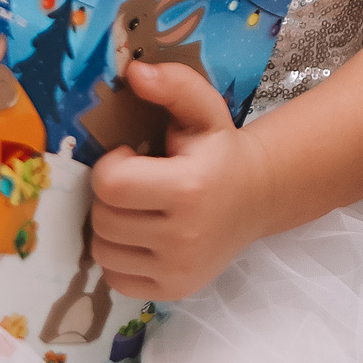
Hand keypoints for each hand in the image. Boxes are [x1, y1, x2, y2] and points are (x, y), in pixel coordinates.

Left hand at [87, 61, 266, 301]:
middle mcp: (185, 235)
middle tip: (138, 183)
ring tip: (141, 210)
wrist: (259, 196)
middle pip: (102, 219)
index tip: (133, 157)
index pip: (110, 184)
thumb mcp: (204, 111)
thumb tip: (134, 71)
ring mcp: (179, 268)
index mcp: (191, 188)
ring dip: (112, 227)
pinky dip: (121, 256)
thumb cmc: (221, 152)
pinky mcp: (173, 290)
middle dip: (112, 197)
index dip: (112, 165)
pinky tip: (145, 236)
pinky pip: (115, 278)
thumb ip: (174, 85)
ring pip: (103, 250)